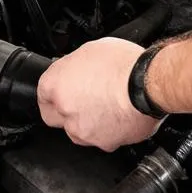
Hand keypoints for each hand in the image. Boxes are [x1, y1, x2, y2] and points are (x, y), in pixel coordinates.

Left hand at [37, 37, 162, 150]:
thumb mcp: (93, 49)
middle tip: (86, 98)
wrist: (148, 85)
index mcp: (56, 84)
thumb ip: (76, 64)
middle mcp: (65, 111)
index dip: (56, 89)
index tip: (64, 88)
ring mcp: (83, 130)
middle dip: (67, 110)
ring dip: (89, 121)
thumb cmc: (125, 64)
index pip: (42, 93)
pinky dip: (110, 130)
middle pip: (56, 116)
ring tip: (109, 104)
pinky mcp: (104, 144)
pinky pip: (103, 139)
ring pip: (79, 131)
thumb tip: (76, 69)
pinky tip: (121, 114)